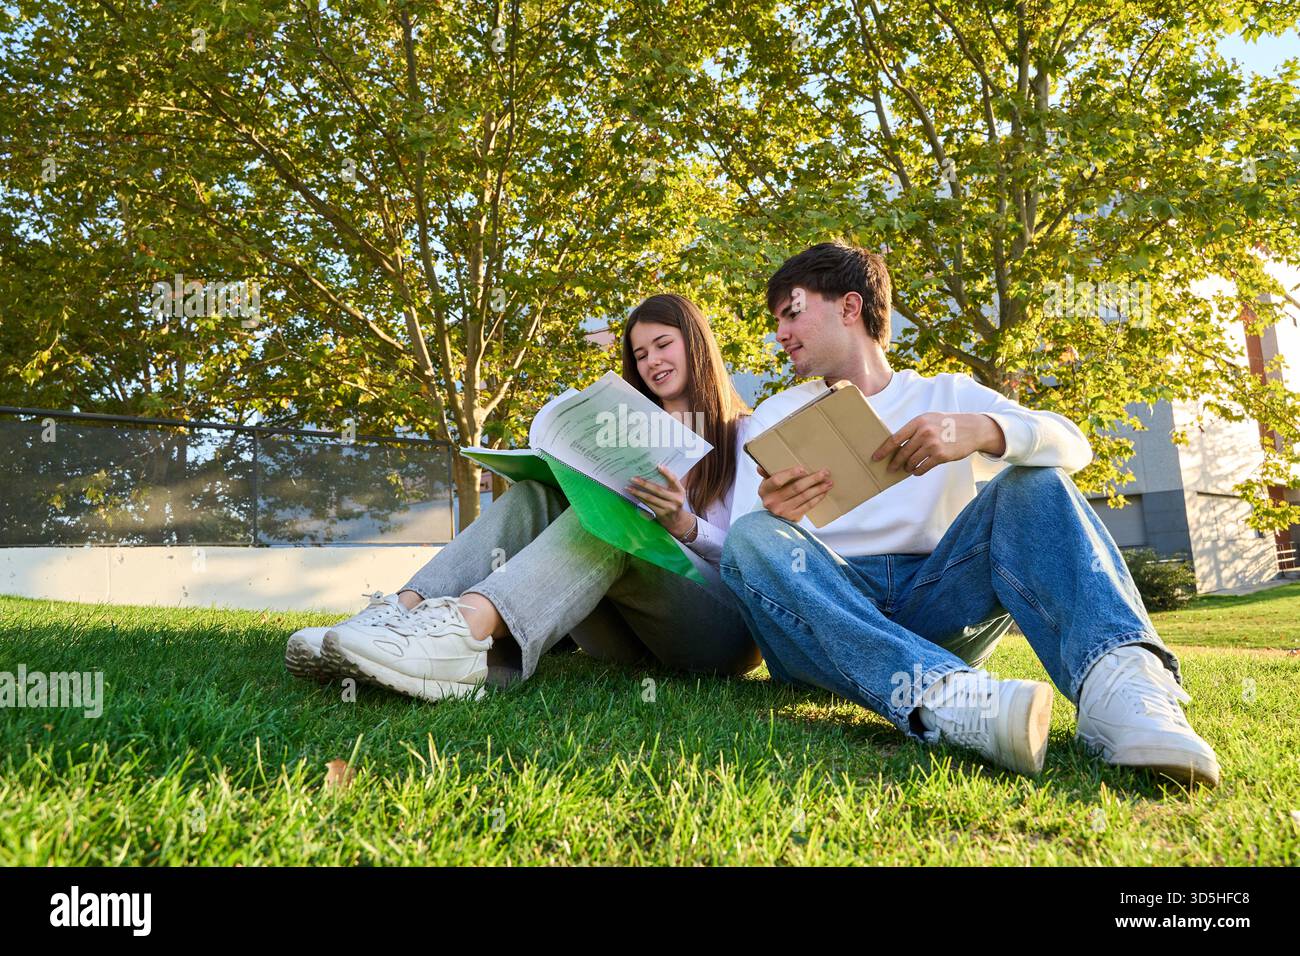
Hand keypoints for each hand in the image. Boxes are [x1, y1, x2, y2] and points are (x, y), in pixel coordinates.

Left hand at [626, 464, 694, 537]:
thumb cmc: (674, 502)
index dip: (666, 473)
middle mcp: (676, 500)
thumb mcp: (676, 492)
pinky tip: (634, 495)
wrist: (677, 521)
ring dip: (638, 492)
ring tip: (629, 487)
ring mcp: (669, 508)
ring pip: (651, 498)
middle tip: (633, 478)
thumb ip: (669, 484)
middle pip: (658, 490)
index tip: (658, 466)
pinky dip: (640, 499)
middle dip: (644, 483)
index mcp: (680, 491)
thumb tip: (654, 470)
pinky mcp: (662, 514)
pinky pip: (648, 505)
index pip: (674, 480)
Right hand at [757, 464, 832, 522]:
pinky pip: (807, 506)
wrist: (771, 517)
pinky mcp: (792, 517)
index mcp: (764, 490)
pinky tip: (824, 492)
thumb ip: (766, 474)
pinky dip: (817, 498)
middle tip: (825, 473)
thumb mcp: (767, 484)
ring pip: (804, 497)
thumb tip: (760, 466)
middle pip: (795, 488)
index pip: (777, 480)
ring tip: (829, 482)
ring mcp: (782, 511)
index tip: (803, 469)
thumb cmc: (772, 494)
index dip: (790, 474)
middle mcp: (772, 501)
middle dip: (812, 479)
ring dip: (818, 489)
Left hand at [872, 412, 1004, 476]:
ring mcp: (933, 444)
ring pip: (912, 461)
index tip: (875, 458)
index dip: (883, 450)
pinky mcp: (940, 456)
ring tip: (907, 468)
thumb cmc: (948, 424)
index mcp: (918, 422)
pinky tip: (917, 471)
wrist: (973, 429)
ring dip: (907, 467)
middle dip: (895, 463)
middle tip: (890, 469)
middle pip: (902, 452)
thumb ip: (914, 429)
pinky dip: (917, 471)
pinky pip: (922, 468)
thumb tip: (896, 444)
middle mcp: (924, 432)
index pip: (895, 438)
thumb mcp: (930, 419)